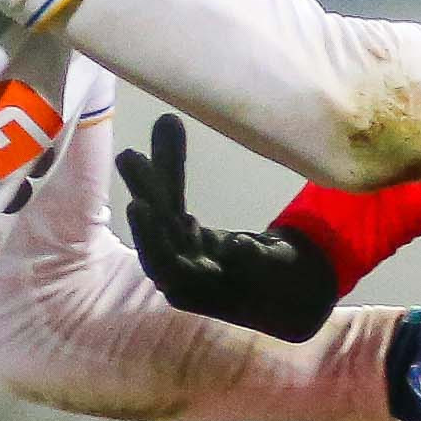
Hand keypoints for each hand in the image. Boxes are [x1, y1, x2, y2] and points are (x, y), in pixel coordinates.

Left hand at [118, 113, 339, 339]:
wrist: (289, 292)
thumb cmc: (288, 286)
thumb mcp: (279, 275)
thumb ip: (257, 263)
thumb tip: (234, 246)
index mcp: (200, 288)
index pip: (166, 265)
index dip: (151, 237)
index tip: (140, 205)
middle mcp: (183, 269)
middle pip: (158, 230)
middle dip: (146, 193)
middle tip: (130, 157)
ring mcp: (183, 249)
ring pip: (163, 209)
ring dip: (155, 172)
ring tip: (155, 128)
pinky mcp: (187, 234)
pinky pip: (173, 199)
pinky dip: (171, 169)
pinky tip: (170, 129)